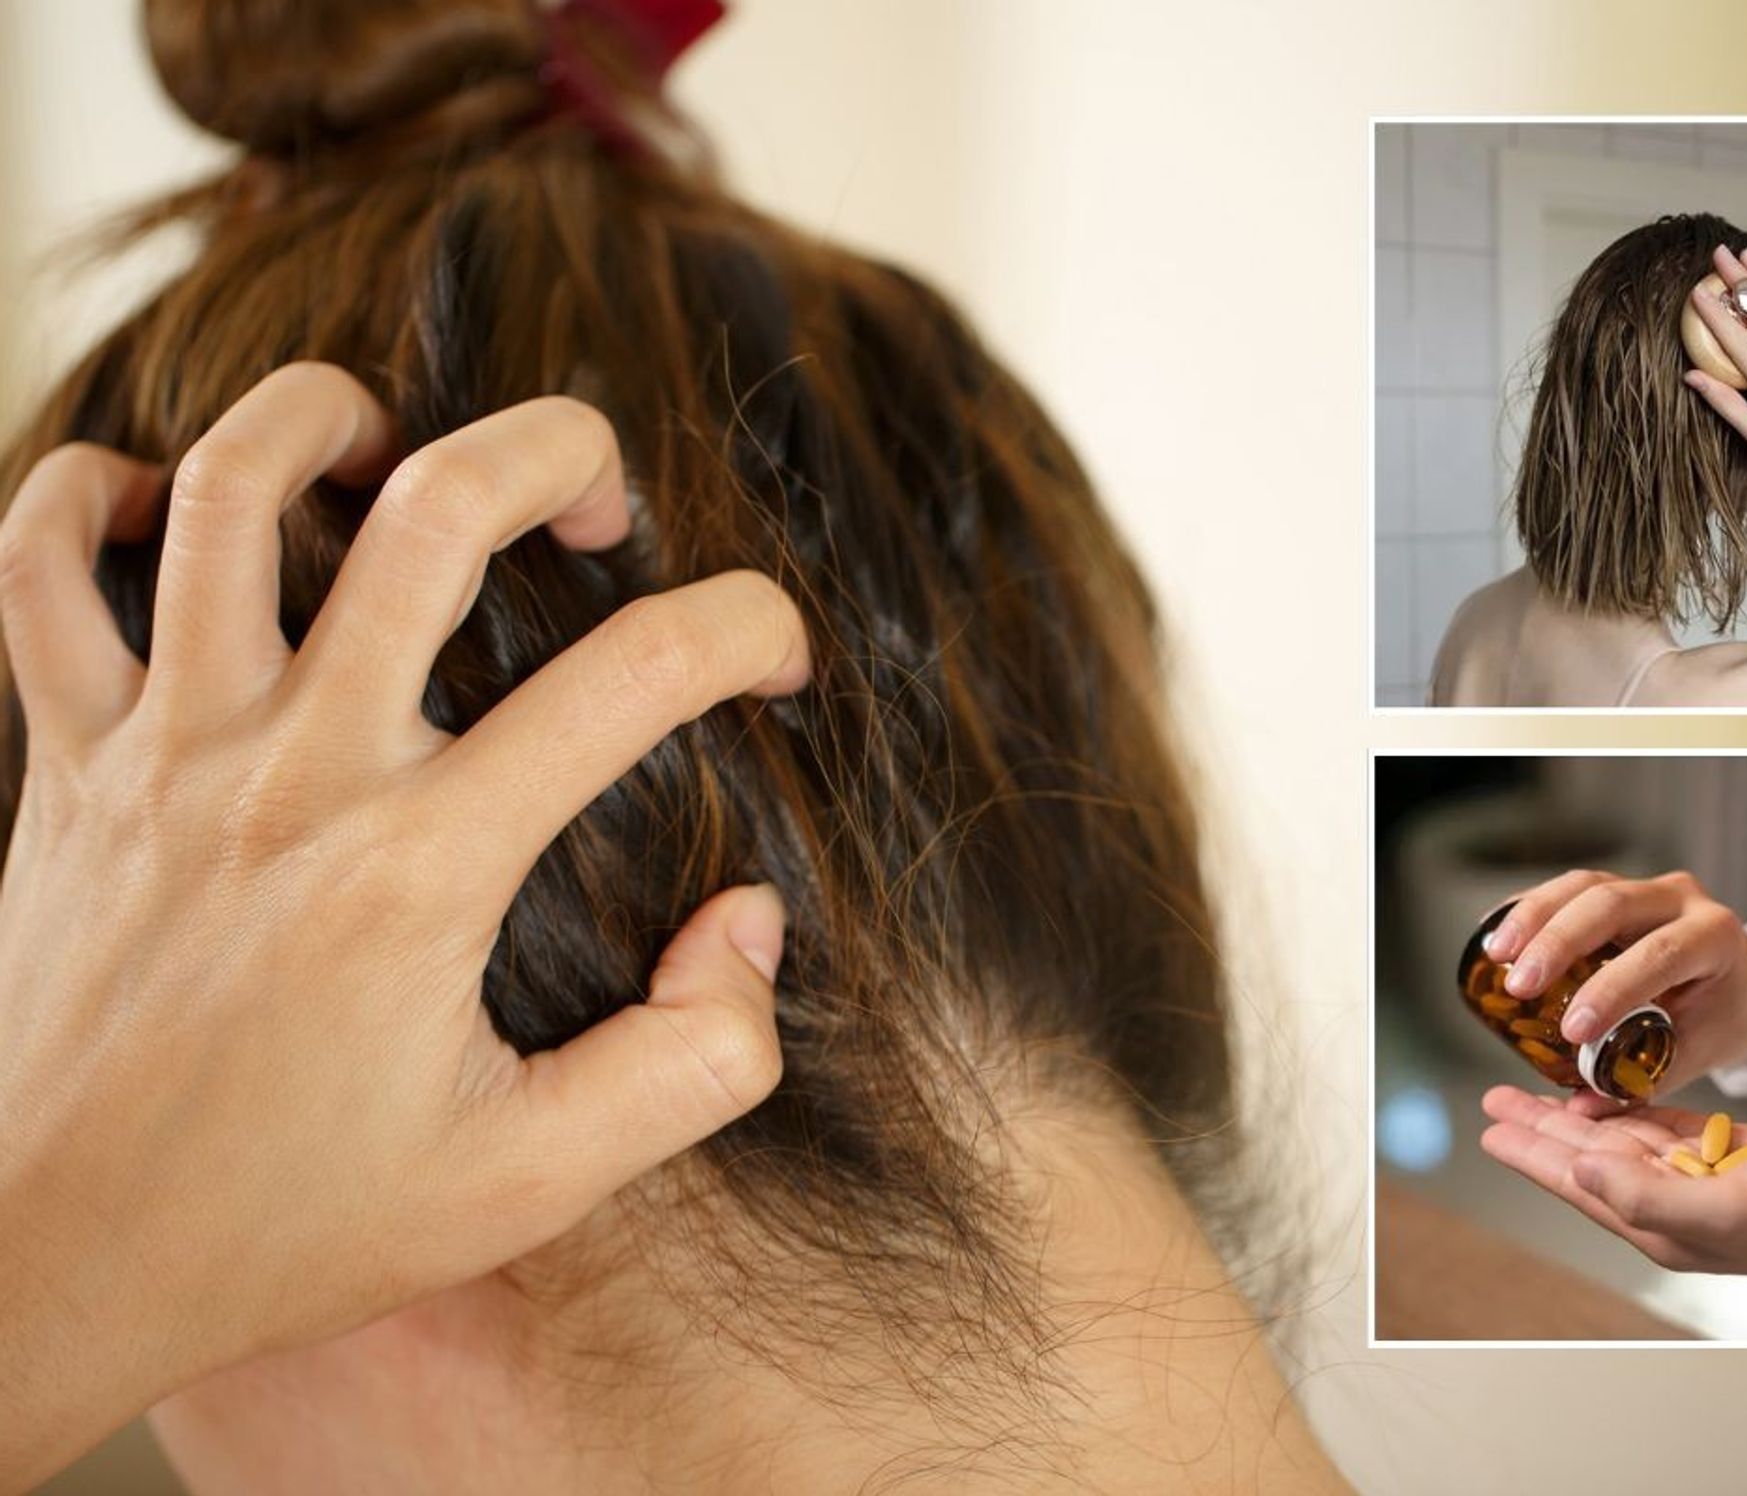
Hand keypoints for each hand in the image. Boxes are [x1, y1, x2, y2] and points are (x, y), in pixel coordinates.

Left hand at [0, 365, 809, 1484]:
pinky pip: (36, 565)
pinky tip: (167, 518)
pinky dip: (90, 497)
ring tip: (393, 452)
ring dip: (328, 420)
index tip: (776, 657)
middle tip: (597, 506)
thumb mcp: (532, 1186)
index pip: (640, 673)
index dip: (751, 629)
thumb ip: (694, 1062)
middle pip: (435, 507)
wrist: (45, 1268)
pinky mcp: (64, 762)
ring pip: (225, 485)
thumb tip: (746, 921)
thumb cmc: (289, 1227)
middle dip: (557, 448)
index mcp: (425, 869)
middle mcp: (293, 776)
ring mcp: (163, 753)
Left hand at [1481, 1087, 1746, 1308]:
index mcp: (1661, 1224)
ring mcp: (1698, 1176)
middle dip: (1538, 1128)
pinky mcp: (1726, 1149)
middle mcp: (1670, 1201)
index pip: (1576, 1184)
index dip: (1530, 1155)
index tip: (1488, 1130)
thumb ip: (1645, 1195)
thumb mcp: (1725, 1212)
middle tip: (1494, 1099)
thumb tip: (1580, 1172)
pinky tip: (1600, 1089)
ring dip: (1573, 1113)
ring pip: (1616, 1137)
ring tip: (1532, 1091)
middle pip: (1584, 1157)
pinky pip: (1660, 1123)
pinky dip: (1627, 1105)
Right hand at [1482, 868, 1746, 1102]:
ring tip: (1496, 955)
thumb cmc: (1726, 1018)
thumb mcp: (1699, 1052)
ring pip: (1583, 886)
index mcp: (1716, 938)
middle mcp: (1683, 900)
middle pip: (1612, 904)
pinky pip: (1568, 888)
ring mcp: (1647, 888)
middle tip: (1519, 987)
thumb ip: (1644, 1078)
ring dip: (1532, 918)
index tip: (1572, 1030)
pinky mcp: (1616, 887)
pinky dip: (1530, 909)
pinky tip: (1498, 936)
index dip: (1612, 989)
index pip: (1661, 954)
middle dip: (1558, 944)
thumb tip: (1580, 1109)